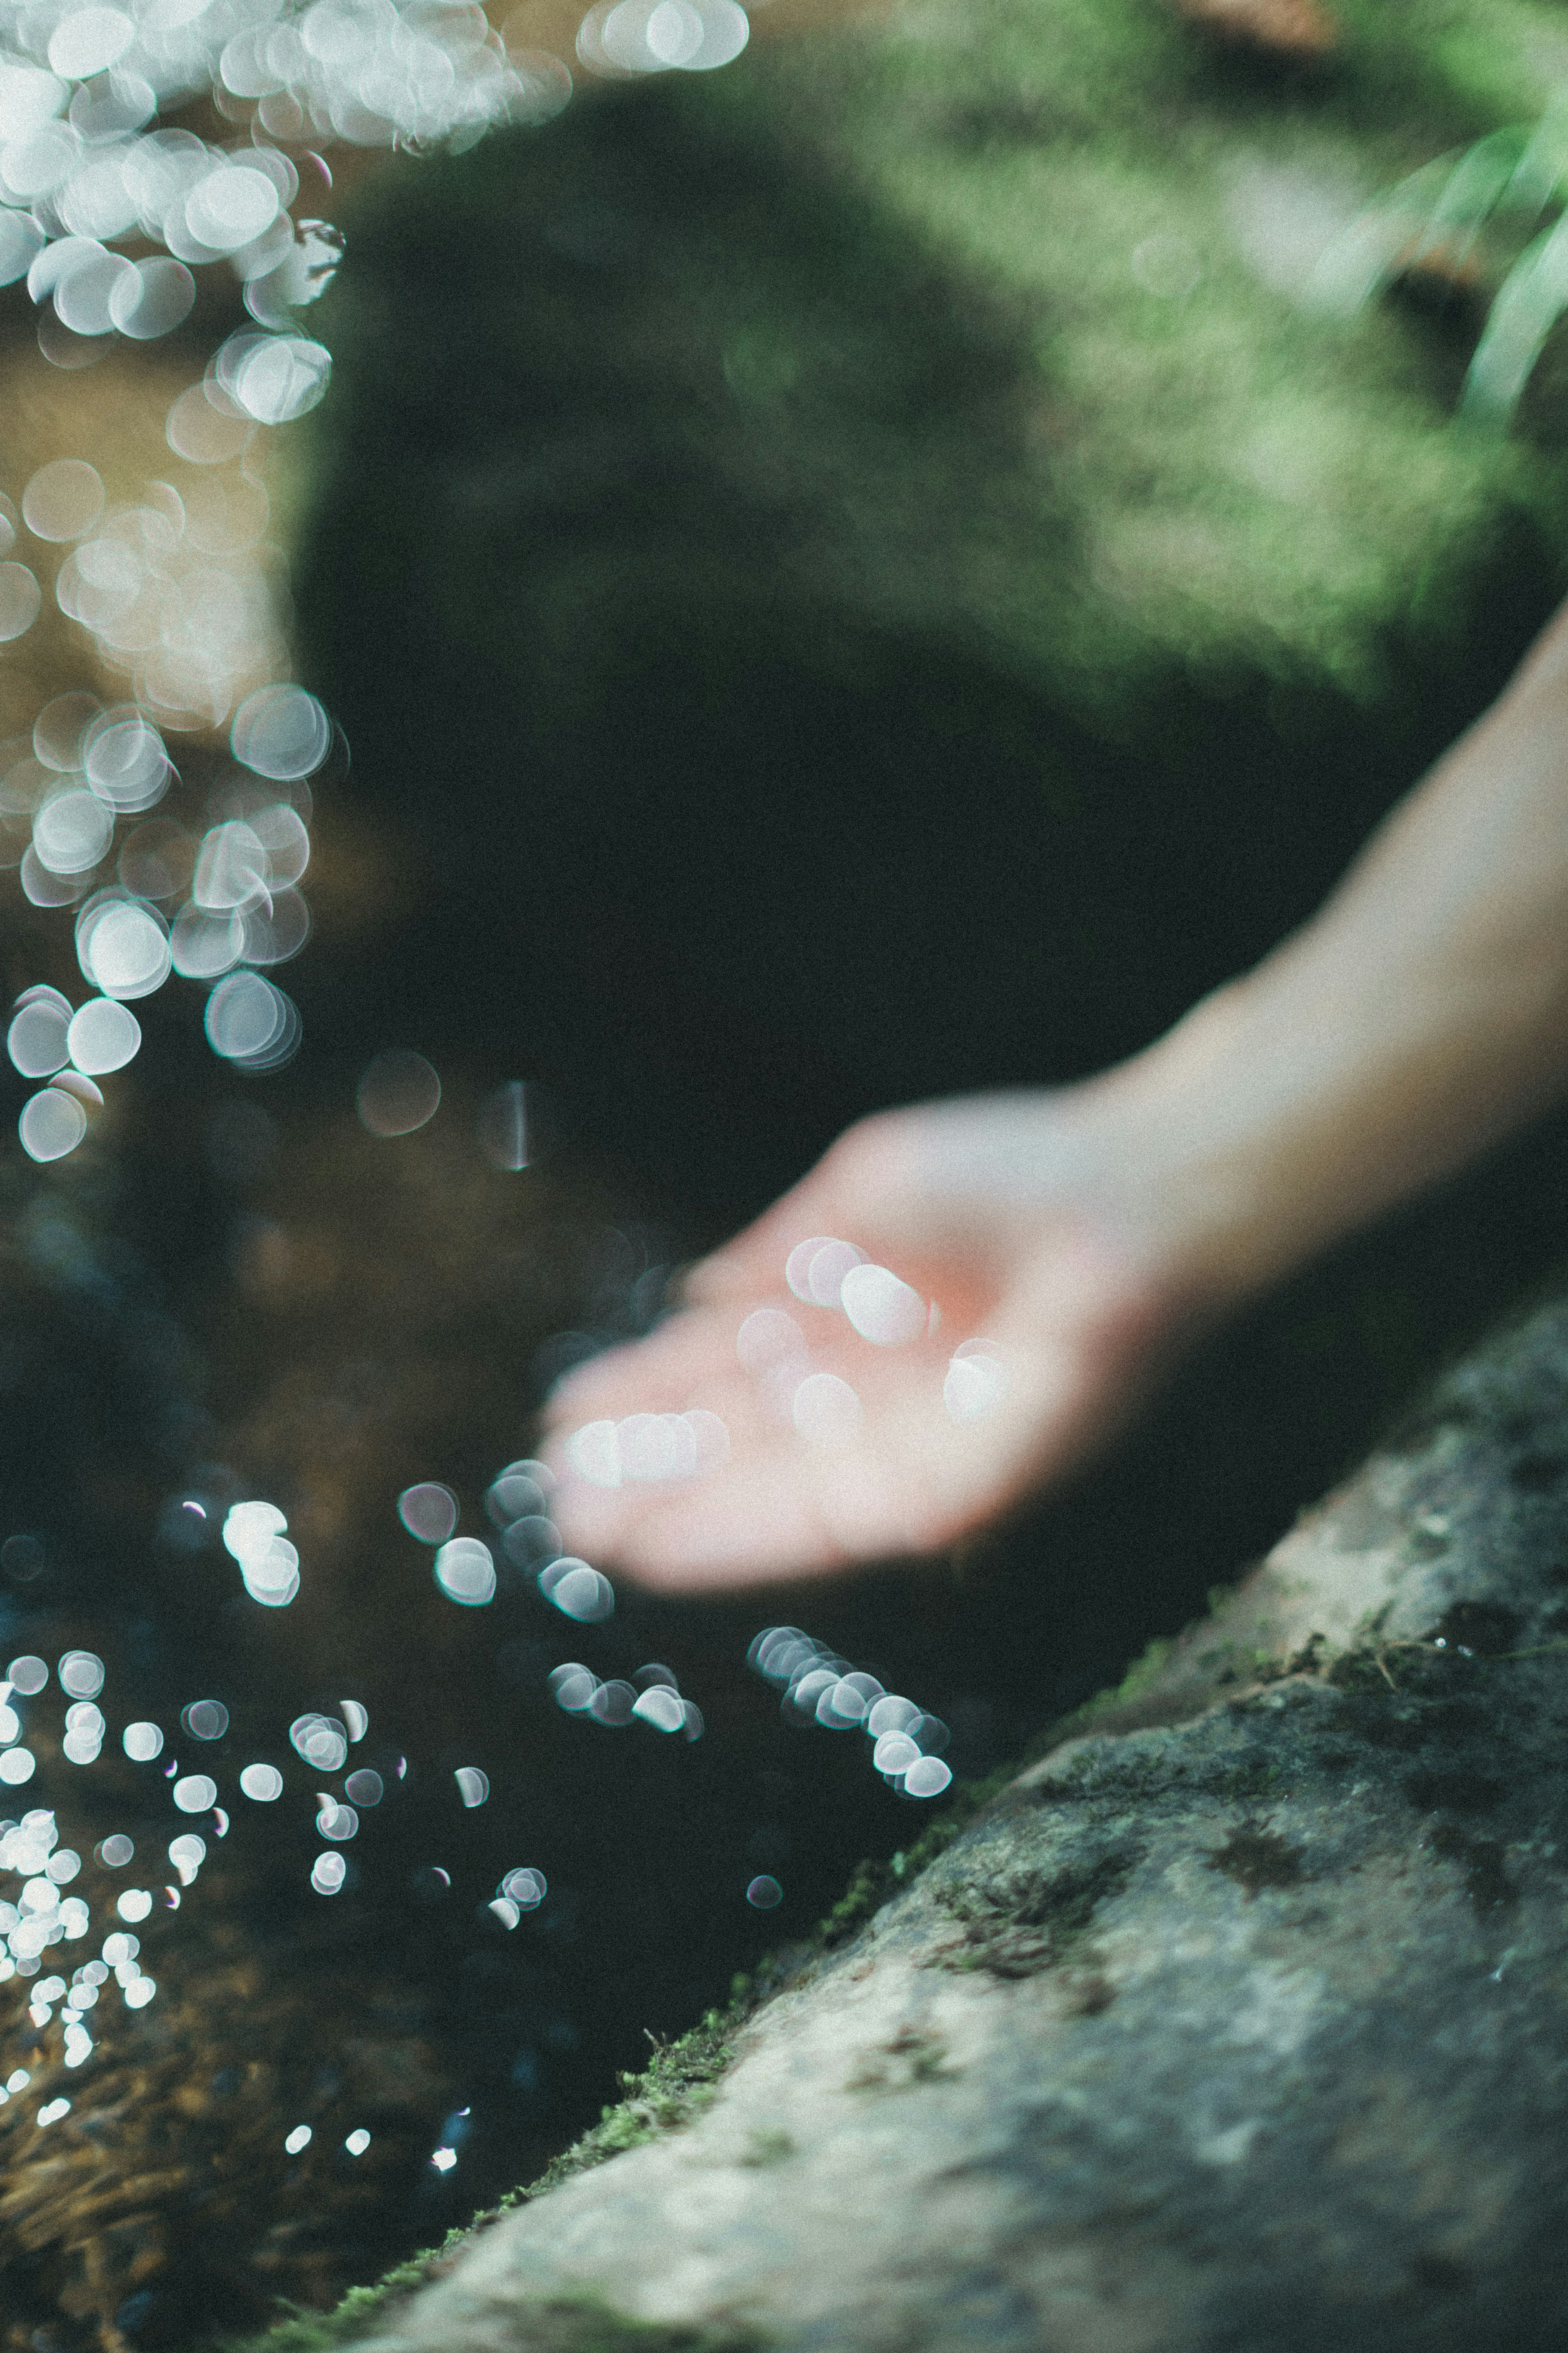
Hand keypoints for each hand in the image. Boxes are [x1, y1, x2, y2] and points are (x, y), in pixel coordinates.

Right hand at [540, 1087, 1197, 1588]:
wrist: (1129, 1197)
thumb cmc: (1015, 1172)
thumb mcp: (863, 1198)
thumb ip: (781, 1256)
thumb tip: (696, 1295)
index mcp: (856, 1321)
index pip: (735, 1375)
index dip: (655, 1399)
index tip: (570, 1418)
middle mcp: (876, 1395)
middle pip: (744, 1448)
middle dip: (652, 1472)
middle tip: (558, 1493)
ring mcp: (910, 1446)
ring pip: (768, 1499)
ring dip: (677, 1518)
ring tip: (582, 1531)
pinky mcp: (947, 1491)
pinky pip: (824, 1529)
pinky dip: (738, 1539)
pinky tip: (662, 1547)